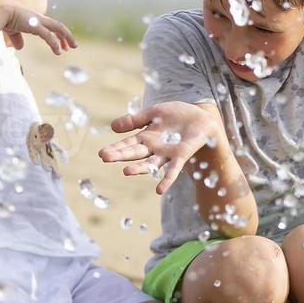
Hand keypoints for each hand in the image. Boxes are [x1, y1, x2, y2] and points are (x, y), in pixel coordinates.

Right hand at [0, 0, 77, 54]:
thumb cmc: (2, 17)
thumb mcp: (11, 30)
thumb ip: (17, 37)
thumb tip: (20, 47)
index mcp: (33, 18)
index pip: (49, 26)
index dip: (56, 35)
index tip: (61, 44)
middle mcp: (38, 18)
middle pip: (57, 26)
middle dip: (66, 36)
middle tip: (72, 46)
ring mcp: (38, 21)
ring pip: (58, 28)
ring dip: (67, 37)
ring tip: (72, 47)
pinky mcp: (36, 26)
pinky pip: (49, 36)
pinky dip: (55, 43)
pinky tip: (58, 51)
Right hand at [98, 101, 222, 194]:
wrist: (202, 117)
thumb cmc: (177, 114)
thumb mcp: (154, 112)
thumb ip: (135, 120)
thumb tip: (112, 127)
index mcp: (146, 136)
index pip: (127, 143)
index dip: (115, 148)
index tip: (102, 153)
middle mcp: (154, 148)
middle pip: (135, 153)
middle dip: (120, 155)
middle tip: (105, 157)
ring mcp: (167, 153)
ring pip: (150, 163)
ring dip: (139, 169)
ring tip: (126, 171)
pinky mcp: (181, 156)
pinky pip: (173, 170)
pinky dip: (166, 180)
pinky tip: (159, 190)